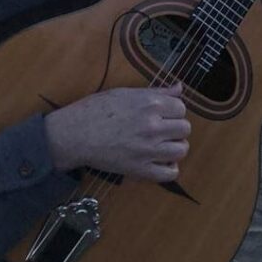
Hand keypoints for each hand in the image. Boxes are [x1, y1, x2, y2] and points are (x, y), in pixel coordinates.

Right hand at [44, 82, 190, 181]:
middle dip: (176, 128)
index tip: (164, 114)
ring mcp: (148, 149)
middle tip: (162, 129)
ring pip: (181, 150)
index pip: (181, 108)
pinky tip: (159, 161)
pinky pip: (170, 173)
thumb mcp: (126, 93)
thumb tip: (179, 87)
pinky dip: (169, 168)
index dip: (173, 110)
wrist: (76, 133)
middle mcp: (153, 126)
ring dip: (174, 147)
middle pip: (185, 129)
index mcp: (150, 104)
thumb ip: (157, 92)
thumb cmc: (97, 109)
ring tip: (162, 145)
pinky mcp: (141, 169)